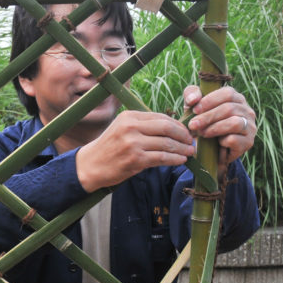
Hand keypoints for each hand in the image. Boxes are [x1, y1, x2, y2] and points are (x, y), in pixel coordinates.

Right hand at [75, 110, 194, 190]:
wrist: (90, 165)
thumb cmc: (109, 148)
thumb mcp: (122, 129)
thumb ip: (143, 125)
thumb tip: (172, 127)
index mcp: (129, 117)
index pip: (161, 117)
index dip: (178, 125)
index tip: (186, 132)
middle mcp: (131, 128)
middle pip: (167, 128)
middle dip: (183, 135)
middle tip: (191, 142)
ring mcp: (133, 144)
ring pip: (167, 144)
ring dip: (182, 149)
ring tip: (190, 153)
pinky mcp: (135, 160)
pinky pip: (162, 158)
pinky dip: (175, 159)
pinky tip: (181, 160)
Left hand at [183, 85, 255, 172]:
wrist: (208, 151)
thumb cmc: (202, 124)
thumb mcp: (194, 107)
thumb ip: (191, 94)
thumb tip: (193, 99)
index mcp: (236, 99)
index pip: (228, 93)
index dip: (210, 101)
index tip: (195, 110)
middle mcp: (247, 111)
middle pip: (229, 108)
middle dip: (208, 117)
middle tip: (193, 125)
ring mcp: (250, 126)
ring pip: (235, 123)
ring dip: (214, 128)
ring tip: (202, 133)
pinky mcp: (248, 142)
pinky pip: (234, 139)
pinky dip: (222, 141)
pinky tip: (216, 143)